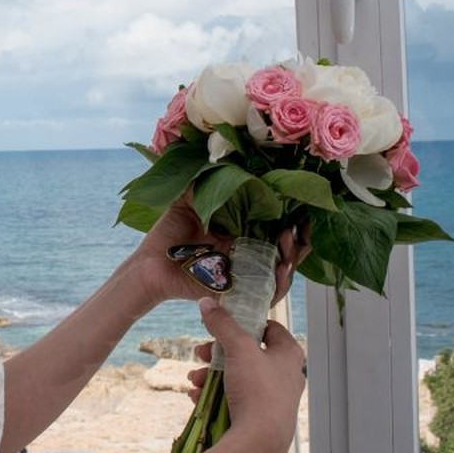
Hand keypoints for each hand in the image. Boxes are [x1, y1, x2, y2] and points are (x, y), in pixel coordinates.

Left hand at [132, 196, 311, 306]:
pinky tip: (279, 269)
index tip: (305, 207)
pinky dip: (276, 284)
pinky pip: (264, 293)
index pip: (275, 226)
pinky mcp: (236, 291)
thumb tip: (228, 159)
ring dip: (291, 259)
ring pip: (280, 272)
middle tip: (302, 228)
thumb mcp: (188, 199)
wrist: (148, 265)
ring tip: (290, 243)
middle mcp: (247, 253)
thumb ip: (207, 182)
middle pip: (285, 250)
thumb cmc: (168, 234)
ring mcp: (243, 273)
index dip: (294, 219)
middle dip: (300, 241)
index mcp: (240, 232)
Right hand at [192, 299, 305, 452]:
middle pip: (246, 352)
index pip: (267, 327)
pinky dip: (215, 394)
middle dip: (217, 354)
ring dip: (210, 375)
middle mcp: (285, 373)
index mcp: (289, 353)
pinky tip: (198, 397)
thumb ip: (222, 323)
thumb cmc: (258, 390)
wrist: (258, 443)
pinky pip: (235, 397)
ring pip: (237, 376)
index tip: (222, 324)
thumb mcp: (238, 348)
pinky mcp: (260, 415)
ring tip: (194, 380)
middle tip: (200, 354)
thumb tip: (207, 302)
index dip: (243, 323)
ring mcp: (273, 396)